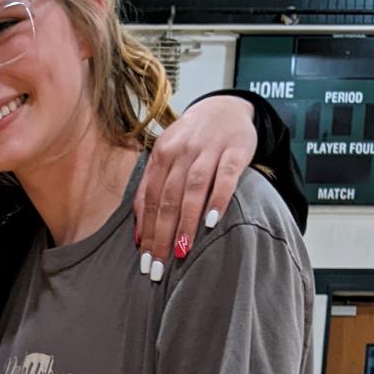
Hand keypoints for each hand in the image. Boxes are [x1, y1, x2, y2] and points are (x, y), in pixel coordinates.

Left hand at [134, 95, 254, 280]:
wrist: (224, 107)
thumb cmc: (191, 140)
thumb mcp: (166, 157)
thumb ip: (152, 189)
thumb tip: (139, 232)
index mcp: (159, 156)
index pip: (149, 199)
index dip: (146, 231)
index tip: (144, 260)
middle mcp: (179, 152)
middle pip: (166, 199)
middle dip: (161, 235)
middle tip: (159, 266)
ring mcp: (207, 150)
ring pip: (191, 190)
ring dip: (185, 222)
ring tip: (181, 251)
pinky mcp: (234, 150)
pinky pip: (225, 177)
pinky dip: (217, 199)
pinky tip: (212, 221)